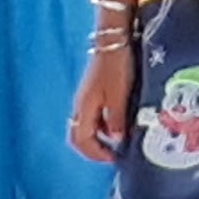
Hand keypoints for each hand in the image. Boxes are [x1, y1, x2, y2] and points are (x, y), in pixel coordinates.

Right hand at [65, 37, 134, 161]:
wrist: (113, 39)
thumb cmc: (116, 66)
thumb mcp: (119, 95)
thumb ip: (116, 119)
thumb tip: (115, 140)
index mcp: (84, 107)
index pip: (81, 140)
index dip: (95, 153)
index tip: (113, 158)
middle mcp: (81, 104)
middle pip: (78, 135)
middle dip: (93, 148)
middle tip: (111, 154)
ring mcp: (85, 96)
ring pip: (86, 125)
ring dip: (99, 136)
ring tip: (118, 139)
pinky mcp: (93, 89)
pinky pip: (93, 114)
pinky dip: (102, 123)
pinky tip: (118, 120)